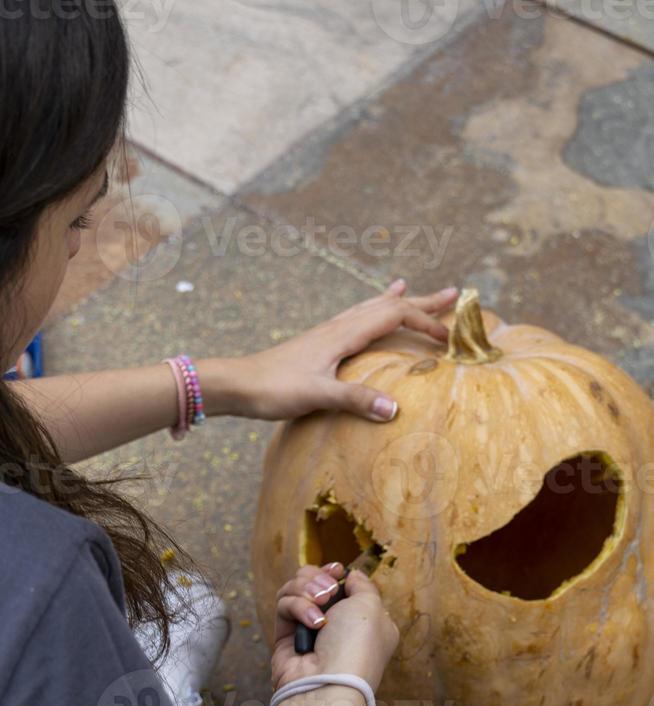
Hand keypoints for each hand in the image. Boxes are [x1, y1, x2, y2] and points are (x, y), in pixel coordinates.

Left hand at [203, 281, 457, 422]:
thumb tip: (394, 409)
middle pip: (389, 305)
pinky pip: (357, 317)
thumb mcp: (317, 396)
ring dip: (401, 301)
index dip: (425, 322)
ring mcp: (329, 331)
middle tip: (455, 296)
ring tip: (420, 292)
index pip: (394, 316)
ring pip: (373, 308)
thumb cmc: (274, 389)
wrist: (238, 384)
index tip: (449, 339)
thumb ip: (355, 400)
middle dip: (423, 301)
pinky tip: (371, 309)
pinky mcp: (321, 341)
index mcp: (344, 334)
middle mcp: (340, 326)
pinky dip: (375, 309)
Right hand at [271, 562, 399, 693]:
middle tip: (328, 592)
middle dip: (319, 578)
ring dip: (306, 590)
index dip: (336, 573)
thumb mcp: (372, 607)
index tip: (337, 570)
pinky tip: (312, 623)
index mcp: (362, 619)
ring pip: (296, 588)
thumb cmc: (357, 645)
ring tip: (319, 604)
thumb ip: (362, 585)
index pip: (343, 584)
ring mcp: (309, 628)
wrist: (330, 682)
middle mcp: (335, 623)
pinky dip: (297, 608)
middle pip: (315, 580)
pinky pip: (284, 604)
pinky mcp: (286, 634)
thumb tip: (350, 575)